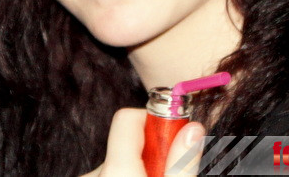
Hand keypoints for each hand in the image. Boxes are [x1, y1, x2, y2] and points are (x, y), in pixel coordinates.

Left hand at [80, 109, 204, 176]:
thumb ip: (182, 162)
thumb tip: (194, 127)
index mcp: (117, 170)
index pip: (127, 117)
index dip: (152, 123)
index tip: (169, 140)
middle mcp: (95, 173)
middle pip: (125, 141)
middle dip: (148, 153)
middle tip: (165, 173)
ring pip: (117, 160)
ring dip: (136, 168)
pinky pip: (107, 172)